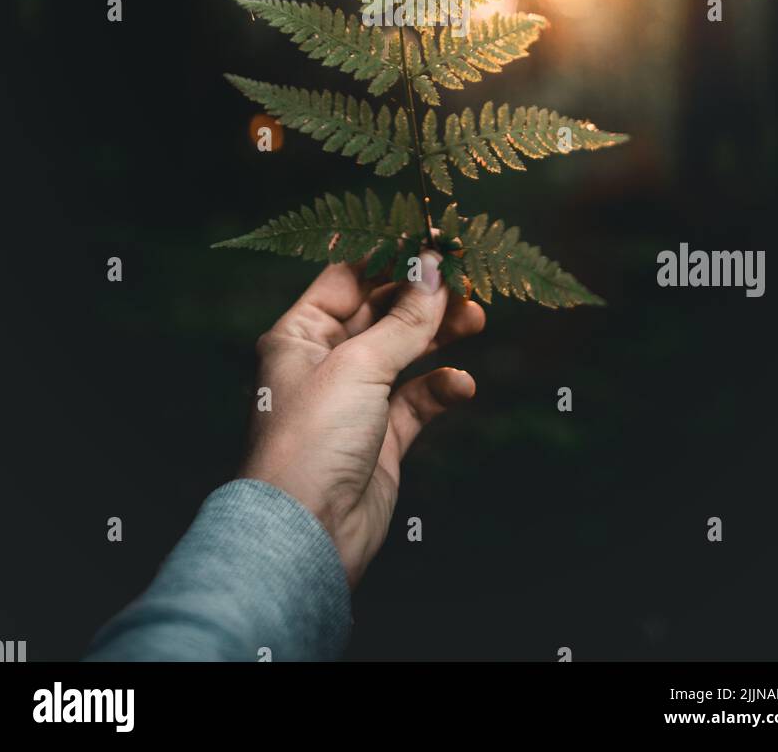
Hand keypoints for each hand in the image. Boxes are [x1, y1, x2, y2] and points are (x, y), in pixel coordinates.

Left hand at [239, 251, 485, 586]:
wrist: (306, 533)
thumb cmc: (312, 439)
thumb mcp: (359, 365)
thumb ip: (404, 318)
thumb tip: (434, 267)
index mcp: (300, 334)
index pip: (349, 280)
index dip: (391, 261)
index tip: (435, 243)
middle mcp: (324, 363)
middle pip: (382, 314)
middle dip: (424, 297)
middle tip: (469, 281)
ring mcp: (354, 401)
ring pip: (405, 353)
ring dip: (439, 335)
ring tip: (478, 318)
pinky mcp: (382, 439)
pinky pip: (418, 401)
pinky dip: (441, 389)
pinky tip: (461, 386)